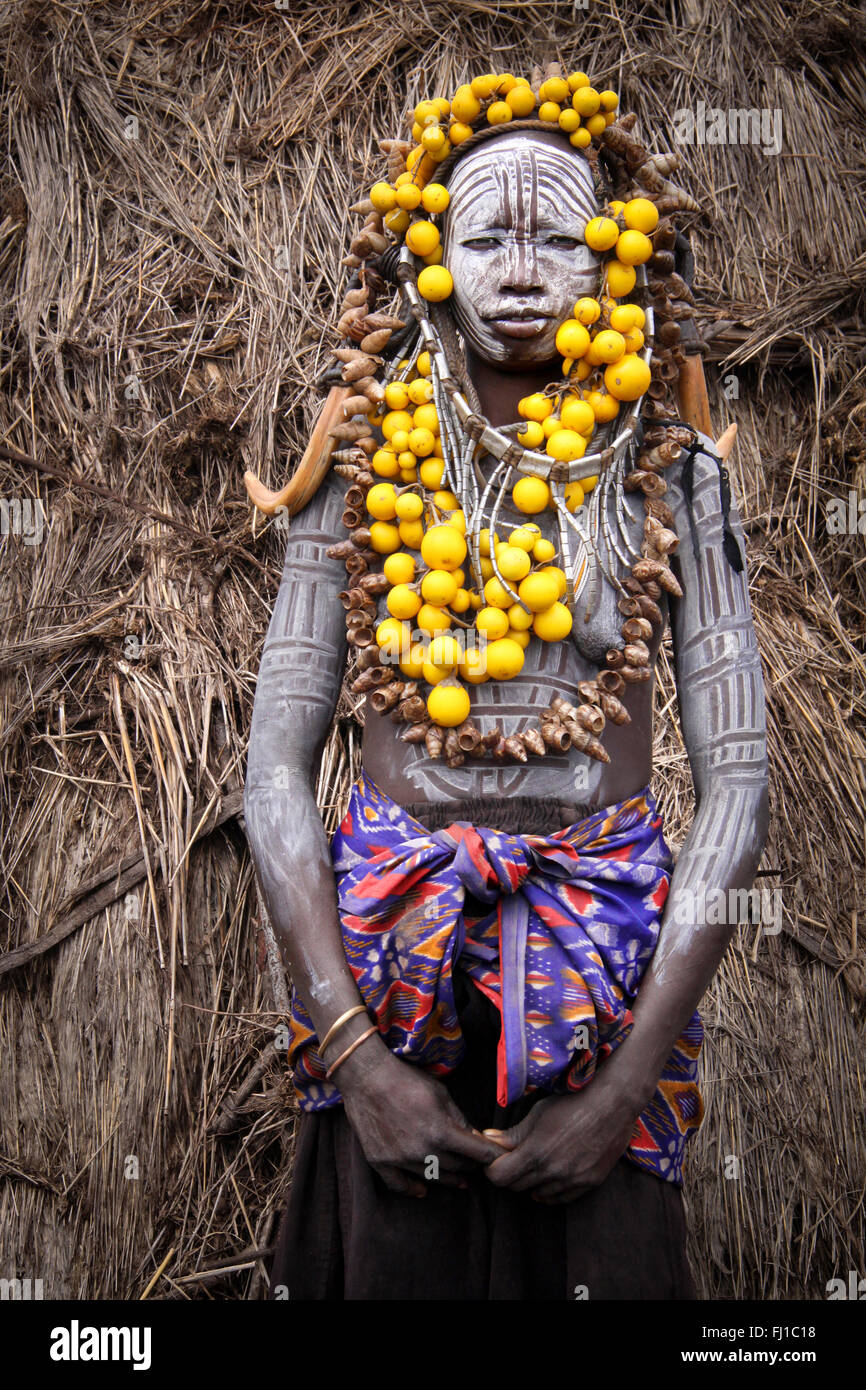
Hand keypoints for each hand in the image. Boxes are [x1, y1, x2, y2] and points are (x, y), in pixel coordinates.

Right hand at [338, 1038, 505, 1197]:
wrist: (365, 1076)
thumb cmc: (405, 1078)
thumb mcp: (440, 1092)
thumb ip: (458, 1118)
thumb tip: (474, 1136)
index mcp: (441, 1131)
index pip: (476, 1152)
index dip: (491, 1156)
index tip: (499, 1159)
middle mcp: (422, 1151)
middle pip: (456, 1167)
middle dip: (470, 1165)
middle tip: (476, 1164)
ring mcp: (399, 1159)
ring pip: (432, 1177)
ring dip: (448, 1178)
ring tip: (458, 1180)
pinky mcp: (379, 1161)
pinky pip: (399, 1185)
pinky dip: (413, 1189)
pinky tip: (423, 1190)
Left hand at [484, 1070, 640, 1203]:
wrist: (613, 1103)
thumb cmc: (573, 1102)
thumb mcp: (538, 1113)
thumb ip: (513, 1133)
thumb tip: (488, 1140)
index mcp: (536, 1152)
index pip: (500, 1177)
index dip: (493, 1169)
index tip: (495, 1160)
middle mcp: (553, 1172)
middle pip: (517, 1187)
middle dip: (511, 1174)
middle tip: (513, 1159)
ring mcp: (573, 1180)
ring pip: (539, 1195)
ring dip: (532, 1182)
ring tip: (536, 1163)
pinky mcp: (590, 1183)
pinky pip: (562, 1198)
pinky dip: (551, 1190)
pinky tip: (551, 1176)